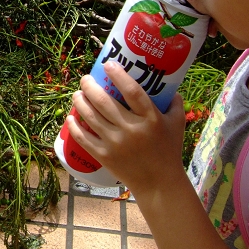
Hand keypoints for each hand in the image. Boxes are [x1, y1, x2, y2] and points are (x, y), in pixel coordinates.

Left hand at [67, 60, 187, 194]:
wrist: (160, 184)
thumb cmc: (169, 151)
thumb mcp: (177, 124)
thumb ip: (174, 102)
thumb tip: (167, 83)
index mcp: (150, 119)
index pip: (132, 91)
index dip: (118, 75)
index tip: (107, 64)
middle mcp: (131, 129)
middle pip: (104, 101)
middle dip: (90, 86)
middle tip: (86, 79)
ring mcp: (116, 143)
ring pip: (90, 116)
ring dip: (80, 101)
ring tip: (78, 94)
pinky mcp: (104, 156)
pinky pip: (83, 137)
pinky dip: (74, 125)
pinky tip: (71, 116)